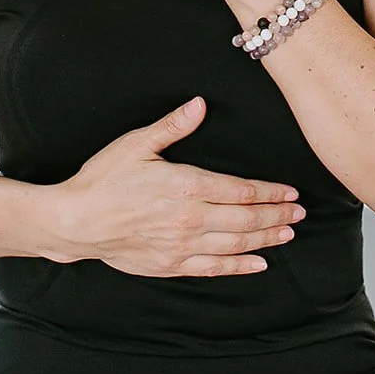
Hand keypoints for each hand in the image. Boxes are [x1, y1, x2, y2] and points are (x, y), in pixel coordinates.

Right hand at [52, 94, 304, 276]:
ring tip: (288, 234)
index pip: (240, 190)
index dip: (269, 192)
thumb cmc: (103, 180)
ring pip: (236, 244)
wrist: (75, 222)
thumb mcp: (136, 144)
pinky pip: (214, 269)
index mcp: (185, 185)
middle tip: (300, 213)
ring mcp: (182, 245)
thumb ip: (172, 126)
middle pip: (246, 219)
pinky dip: (240, 266)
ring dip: (266, 239)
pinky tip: (259, 263)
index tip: (290, 191)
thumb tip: (200, 105)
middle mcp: (190, 218)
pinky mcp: (171, 265)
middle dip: (276, 215)